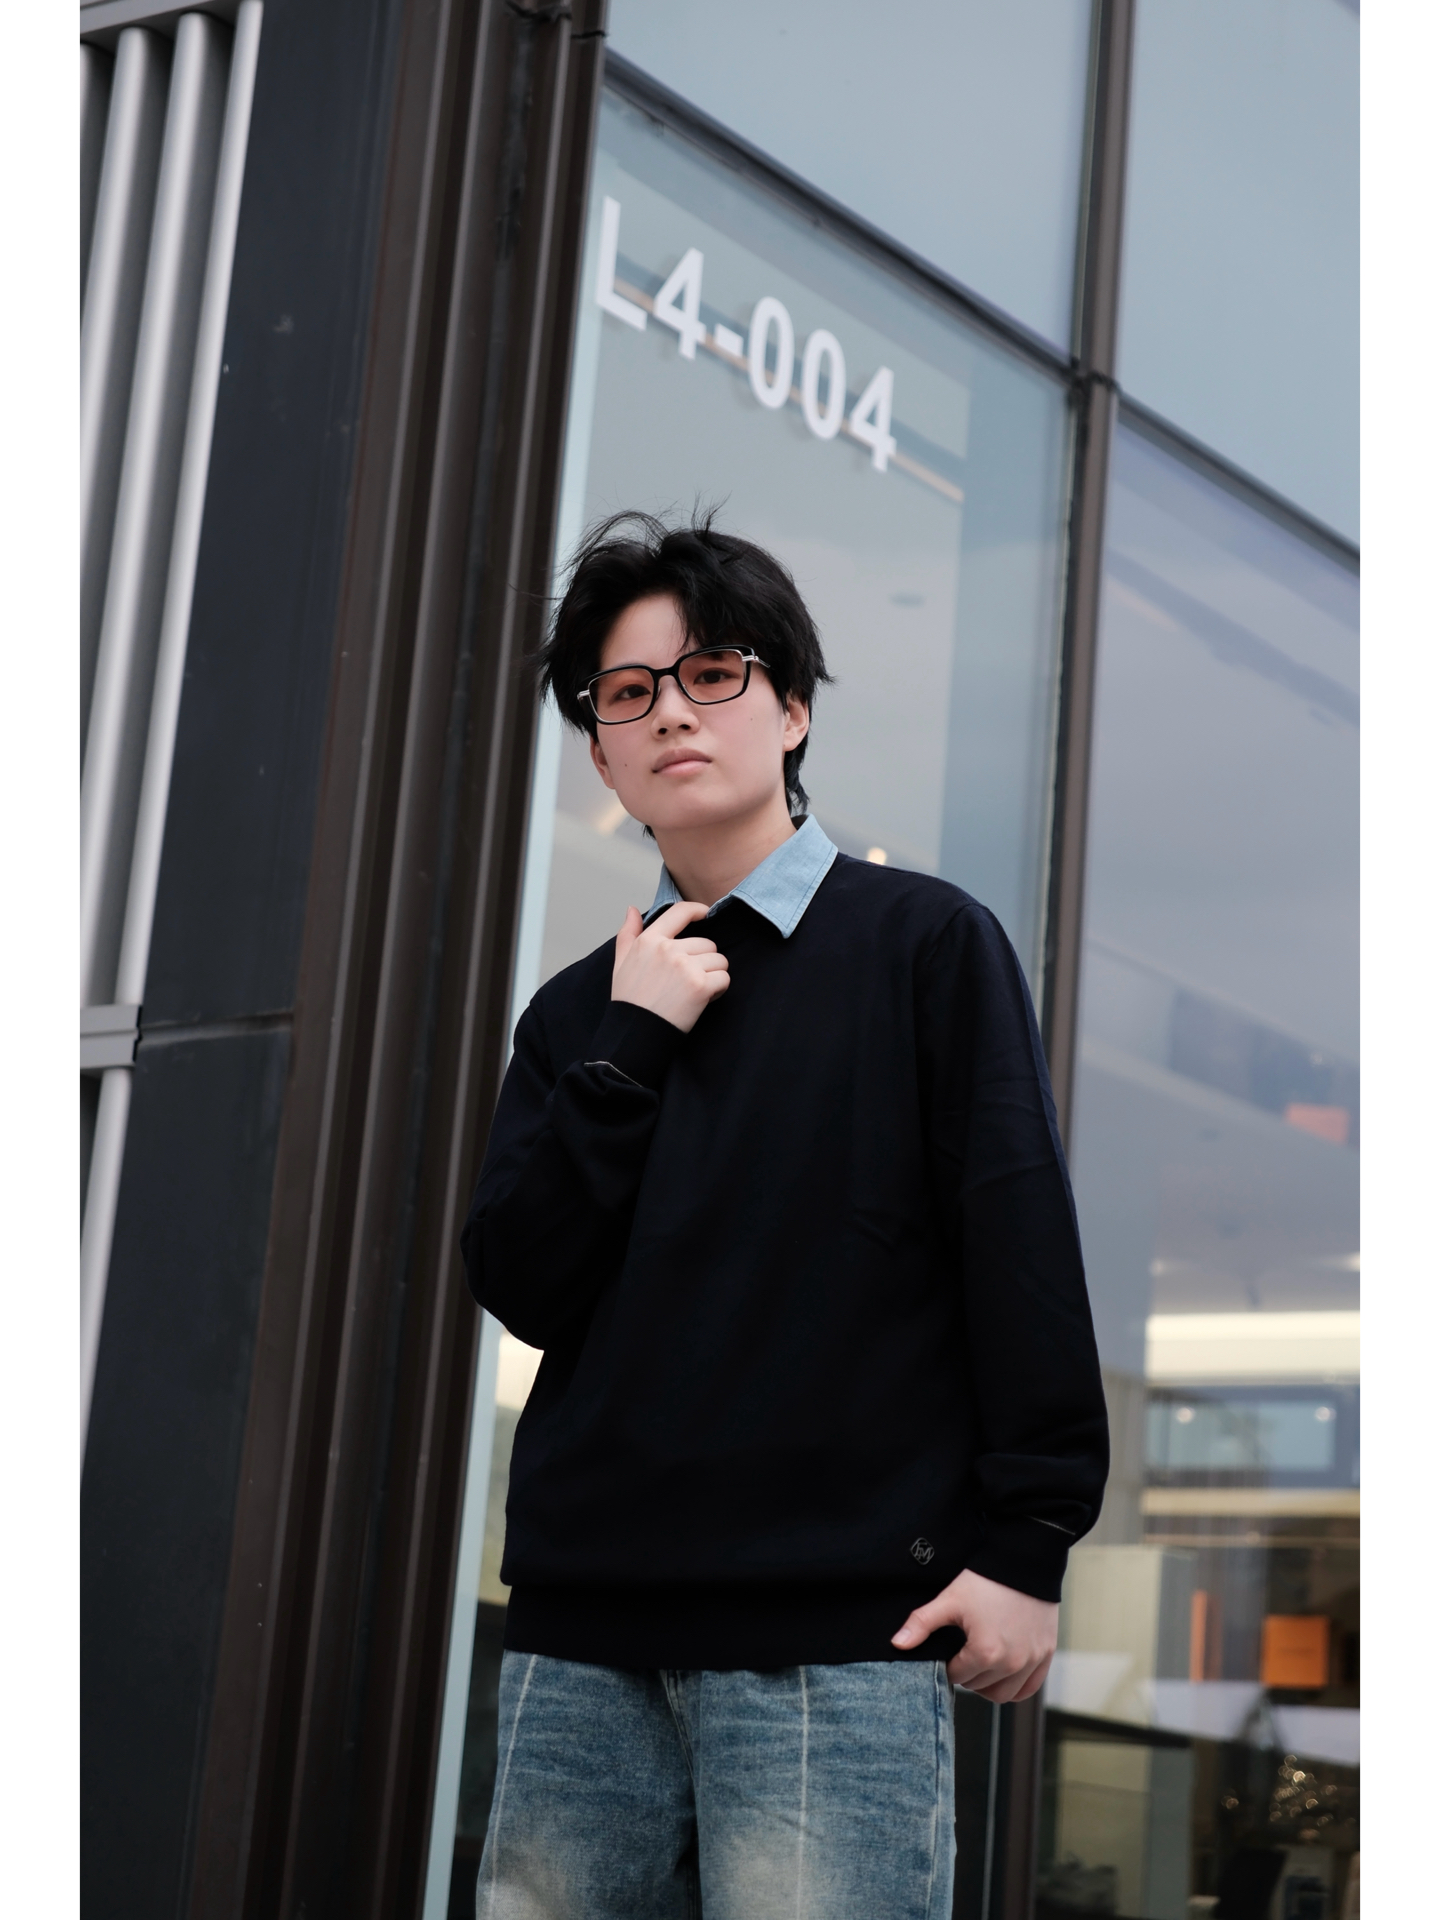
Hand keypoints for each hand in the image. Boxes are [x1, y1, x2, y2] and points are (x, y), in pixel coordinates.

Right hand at [612, 901, 729, 1032]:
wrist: (634, 1033)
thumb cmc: (629, 1000)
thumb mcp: (620, 963)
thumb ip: (628, 933)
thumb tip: (633, 909)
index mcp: (649, 941)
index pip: (680, 912)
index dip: (697, 910)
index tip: (706, 914)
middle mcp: (668, 949)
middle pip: (707, 943)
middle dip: (704, 961)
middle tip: (688, 981)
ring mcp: (685, 966)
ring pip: (719, 960)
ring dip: (713, 976)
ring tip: (693, 991)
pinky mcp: (700, 985)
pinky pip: (724, 978)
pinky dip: (718, 990)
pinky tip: (701, 1000)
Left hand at [891, 1568, 1057, 1701]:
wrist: (1023, 1561)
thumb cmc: (986, 1580)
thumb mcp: (950, 1599)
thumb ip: (922, 1623)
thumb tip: (896, 1644)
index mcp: (985, 1653)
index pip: (957, 1676)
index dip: (949, 1664)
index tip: (949, 1651)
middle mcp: (1011, 1663)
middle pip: (979, 1687)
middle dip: (967, 1674)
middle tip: (962, 1655)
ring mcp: (1031, 1661)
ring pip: (1004, 1695)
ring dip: (989, 1685)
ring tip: (981, 1664)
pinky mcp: (1045, 1655)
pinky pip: (1029, 1688)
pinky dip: (1016, 1685)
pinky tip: (1004, 1671)